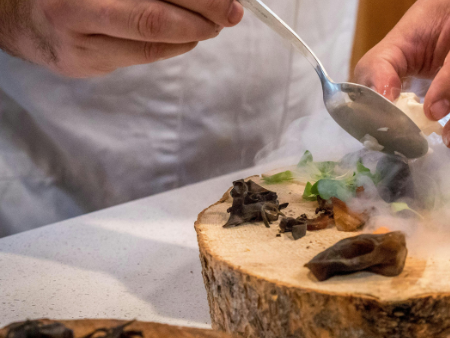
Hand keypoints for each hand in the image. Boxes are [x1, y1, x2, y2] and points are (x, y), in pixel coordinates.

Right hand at [0, 0, 242, 76]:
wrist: (26, 17)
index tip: (226, 0)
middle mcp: (76, 11)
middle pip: (152, 19)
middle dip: (202, 16)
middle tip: (229, 14)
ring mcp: (78, 43)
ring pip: (151, 44)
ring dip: (192, 34)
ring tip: (210, 24)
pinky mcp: (84, 66)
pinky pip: (141, 57)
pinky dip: (172, 46)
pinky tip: (184, 36)